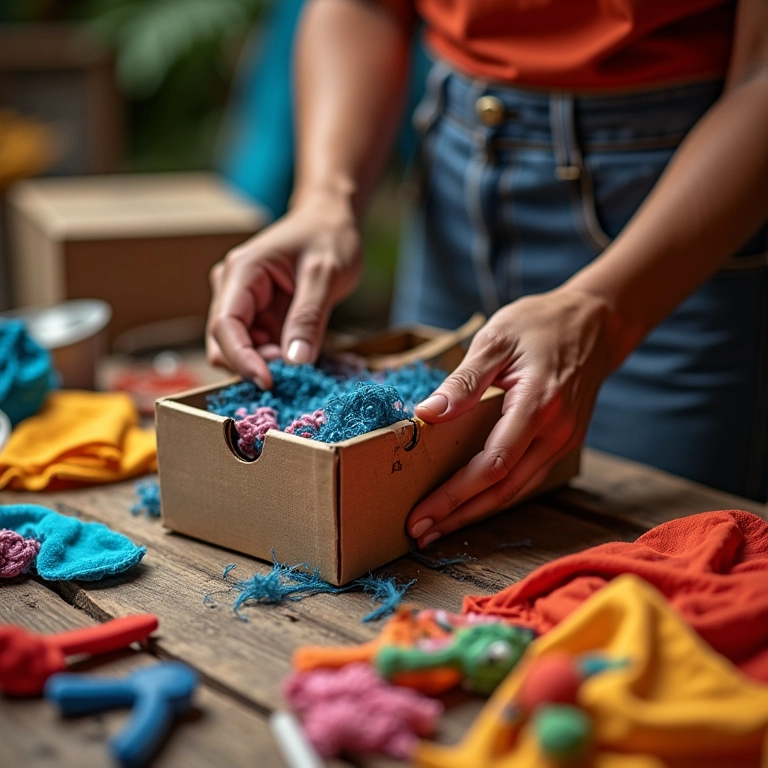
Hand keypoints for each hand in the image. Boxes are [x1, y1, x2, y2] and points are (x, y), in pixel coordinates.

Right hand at [206, 191, 361, 386]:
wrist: (331, 220)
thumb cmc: (329, 237)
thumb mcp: (326, 274)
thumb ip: (309, 317)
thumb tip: (296, 362)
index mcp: (242, 272)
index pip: (225, 325)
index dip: (241, 360)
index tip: (268, 383)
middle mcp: (232, 288)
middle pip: (226, 343)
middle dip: (255, 364)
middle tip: (295, 371)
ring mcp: (243, 303)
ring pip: (241, 350)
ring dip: (266, 363)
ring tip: (302, 356)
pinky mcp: (258, 316)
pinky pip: (259, 347)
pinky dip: (276, 358)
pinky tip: (301, 352)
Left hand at [407, 287, 622, 546]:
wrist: (595, 323)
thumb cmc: (540, 324)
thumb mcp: (497, 339)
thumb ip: (464, 380)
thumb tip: (427, 413)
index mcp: (537, 404)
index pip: (492, 464)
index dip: (454, 495)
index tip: (421, 514)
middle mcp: (556, 431)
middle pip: (503, 489)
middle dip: (460, 514)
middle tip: (421, 532)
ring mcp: (565, 440)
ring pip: (517, 490)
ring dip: (477, 512)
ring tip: (439, 525)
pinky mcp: (565, 442)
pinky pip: (528, 478)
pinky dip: (498, 495)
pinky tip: (472, 502)